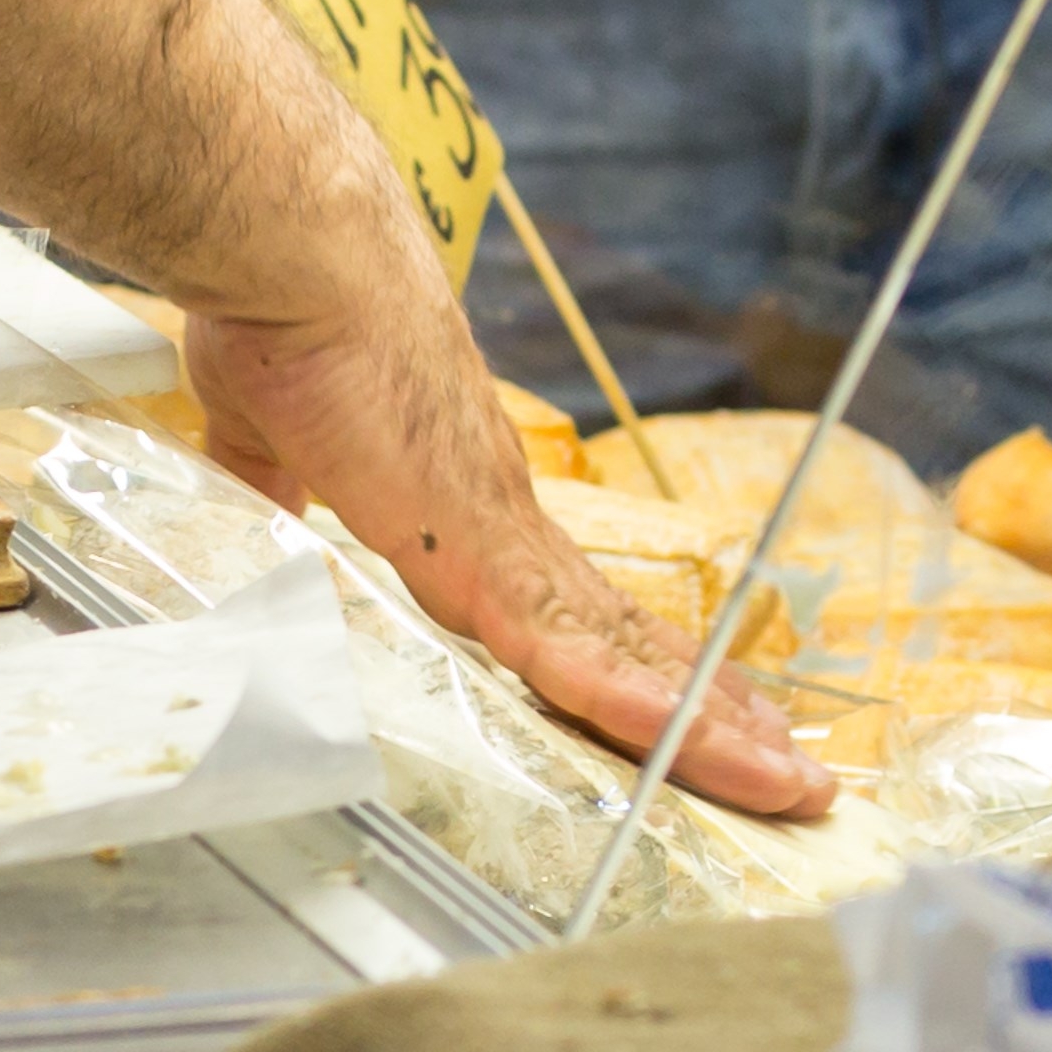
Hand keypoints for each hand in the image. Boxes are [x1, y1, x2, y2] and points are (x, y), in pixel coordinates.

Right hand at [179, 305, 830, 819]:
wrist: (306, 267)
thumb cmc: (294, 325)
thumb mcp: (272, 430)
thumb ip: (278, 480)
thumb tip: (264, 505)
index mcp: (465, 511)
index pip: (570, 612)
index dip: (632, 665)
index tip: (686, 703)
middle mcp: (508, 529)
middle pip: (626, 648)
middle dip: (707, 714)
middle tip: (787, 770)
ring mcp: (505, 542)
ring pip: (625, 664)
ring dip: (705, 729)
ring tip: (787, 784)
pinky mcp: (481, 553)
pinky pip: (568, 652)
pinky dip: (628, 705)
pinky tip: (685, 746)